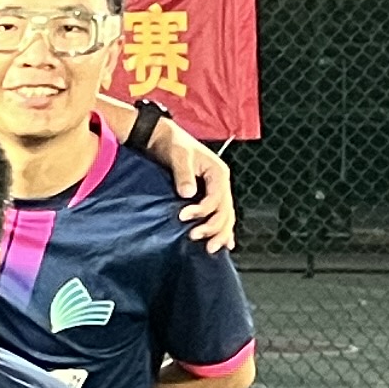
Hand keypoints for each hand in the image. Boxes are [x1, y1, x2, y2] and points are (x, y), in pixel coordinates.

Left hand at [139, 121, 236, 252]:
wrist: (163, 138)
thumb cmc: (172, 144)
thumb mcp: (178, 155)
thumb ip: (183, 174)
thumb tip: (187, 193)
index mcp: (218, 172)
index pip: (216, 198)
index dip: (202, 210)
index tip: (182, 216)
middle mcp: (221, 183)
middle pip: (225, 211)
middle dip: (213, 228)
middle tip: (195, 238)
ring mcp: (216, 191)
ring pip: (225, 216)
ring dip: (219, 233)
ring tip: (209, 249)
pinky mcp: (207, 196)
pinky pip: (220, 216)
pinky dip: (223, 230)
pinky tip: (225, 244)